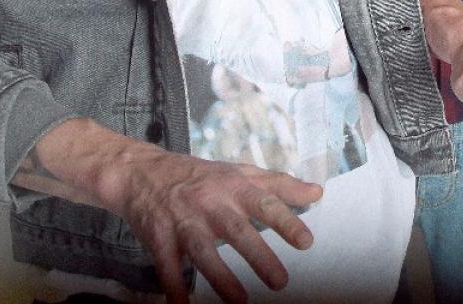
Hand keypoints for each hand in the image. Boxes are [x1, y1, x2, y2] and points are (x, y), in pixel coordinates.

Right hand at [18, 120, 322, 303]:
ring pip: (203, 249)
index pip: (265, 202)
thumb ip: (279, 184)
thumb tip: (317, 192)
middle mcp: (211, 202)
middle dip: (259, 255)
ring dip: (220, 277)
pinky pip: (167, 265)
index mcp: (234, 186)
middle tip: (281, 281)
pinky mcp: (158, 237)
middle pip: (237, 229)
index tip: (306, 241)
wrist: (144, 172)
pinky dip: (174, 286)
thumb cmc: (201, 176)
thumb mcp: (241, 173)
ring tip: (240, 302)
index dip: (286, 221)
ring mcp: (183, 220)